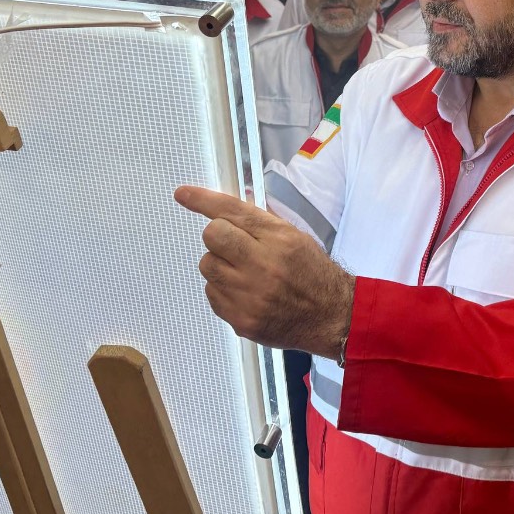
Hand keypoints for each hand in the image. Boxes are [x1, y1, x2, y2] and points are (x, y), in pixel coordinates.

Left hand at [176, 185, 353, 356]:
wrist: (330, 316)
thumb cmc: (313, 274)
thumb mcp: (295, 237)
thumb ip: (260, 221)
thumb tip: (227, 207)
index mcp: (279, 239)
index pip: (232, 211)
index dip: (203, 200)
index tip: (183, 194)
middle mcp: (263, 266)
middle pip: (212, 235)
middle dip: (220, 237)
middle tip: (237, 247)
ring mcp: (250, 295)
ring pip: (207, 265)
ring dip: (220, 265)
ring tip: (244, 274)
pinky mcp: (241, 319)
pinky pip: (211, 293)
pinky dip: (222, 290)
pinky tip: (245, 293)